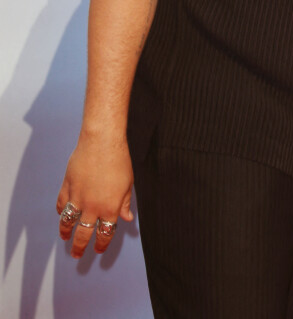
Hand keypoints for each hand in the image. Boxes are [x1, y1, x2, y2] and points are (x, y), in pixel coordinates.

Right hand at [56, 133, 133, 257]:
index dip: (101, 244)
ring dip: (66, 232)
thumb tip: (127, 218)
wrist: (102, 141)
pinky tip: (62, 215)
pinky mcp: (67, 186)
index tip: (98, 250)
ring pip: (68, 222)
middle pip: (84, 233)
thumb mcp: (128, 183)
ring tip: (65, 238)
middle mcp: (93, 206)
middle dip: (80, 247)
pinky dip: (61, 211)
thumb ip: (125, 203)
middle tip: (77, 254)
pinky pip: (61, 204)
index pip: (105, 233)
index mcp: (110, 208)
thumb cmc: (119, 160)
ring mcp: (78, 197)